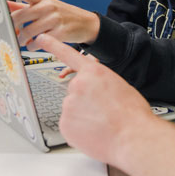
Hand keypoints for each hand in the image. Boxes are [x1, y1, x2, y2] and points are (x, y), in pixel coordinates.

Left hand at [3, 0, 99, 48]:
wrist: (86, 24)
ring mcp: (55, 19)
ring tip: (22, 41)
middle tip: (10, 32)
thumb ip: (23, 6)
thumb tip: (5, 4)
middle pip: (20, 16)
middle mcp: (48, 6)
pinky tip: (34, 45)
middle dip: (12, 27)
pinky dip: (32, 46)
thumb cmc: (62, 15)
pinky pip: (38, 42)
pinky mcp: (60, 32)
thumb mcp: (44, 7)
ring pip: (27, 31)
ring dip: (21, 40)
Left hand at [35, 34, 155, 165]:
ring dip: (84, 116)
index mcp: (93, 72)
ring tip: (102, 123)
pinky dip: (79, 130)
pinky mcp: (64, 123)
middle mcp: (77, 84)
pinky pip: (70, 125)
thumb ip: (100, 84)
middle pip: (75, 91)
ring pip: (73, 109)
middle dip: (86, 101)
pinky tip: (95, 131)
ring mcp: (69, 104)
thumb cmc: (131, 114)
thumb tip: (95, 93)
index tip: (42, 38)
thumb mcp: (119, 86)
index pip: (69, 54)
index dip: (54, 45)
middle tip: (103, 111)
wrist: (132, 137)